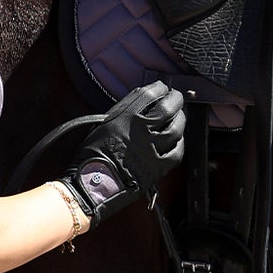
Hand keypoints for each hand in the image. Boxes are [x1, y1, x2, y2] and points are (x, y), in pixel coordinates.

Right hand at [61, 81, 185, 223]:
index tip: (162, 87)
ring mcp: (153, 149)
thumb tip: (142, 104)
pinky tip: (177, 139)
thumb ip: (124, 112)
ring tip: (178, 116)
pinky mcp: (158, 167)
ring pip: (176, 128)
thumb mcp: (103, 124)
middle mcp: (142, 130)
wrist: (93, 186)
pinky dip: (179, 142)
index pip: (149, 94)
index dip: (159, 88)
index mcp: (125, 117)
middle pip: (167, 108)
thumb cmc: (92, 157)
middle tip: (176, 97)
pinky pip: (177, 151)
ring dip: (180, 119)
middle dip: (175, 99)